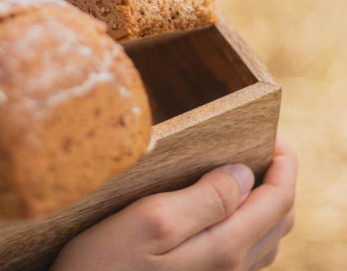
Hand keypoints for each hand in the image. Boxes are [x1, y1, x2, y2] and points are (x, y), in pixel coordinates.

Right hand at [51, 137, 296, 270]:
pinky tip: (224, 204)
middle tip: (260, 145)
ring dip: (265, 198)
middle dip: (279, 177)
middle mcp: (231, 268)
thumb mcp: (152, 220)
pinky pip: (246, 248)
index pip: (279, 200)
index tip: (273, 134)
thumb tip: (243, 173)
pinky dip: (250, 219)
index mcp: (225, 247)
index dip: (285, 163)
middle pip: (279, 218)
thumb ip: (205, 198)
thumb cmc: (105, 263)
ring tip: (244, 167)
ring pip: (265, 235)